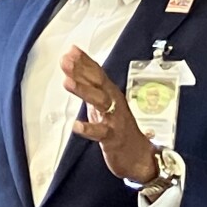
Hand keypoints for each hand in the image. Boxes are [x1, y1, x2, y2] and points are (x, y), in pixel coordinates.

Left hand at [61, 45, 157, 183]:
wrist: (139, 155)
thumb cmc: (117, 126)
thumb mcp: (102, 103)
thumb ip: (88, 85)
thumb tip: (73, 66)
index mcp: (110, 92)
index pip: (97, 72)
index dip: (84, 61)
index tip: (71, 50)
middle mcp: (114, 102)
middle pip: (98, 83)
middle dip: (82, 70)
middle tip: (67, 60)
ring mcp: (114, 119)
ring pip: (100, 102)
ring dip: (84, 91)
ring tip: (68, 83)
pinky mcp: (113, 138)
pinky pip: (100, 132)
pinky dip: (88, 128)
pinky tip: (76, 125)